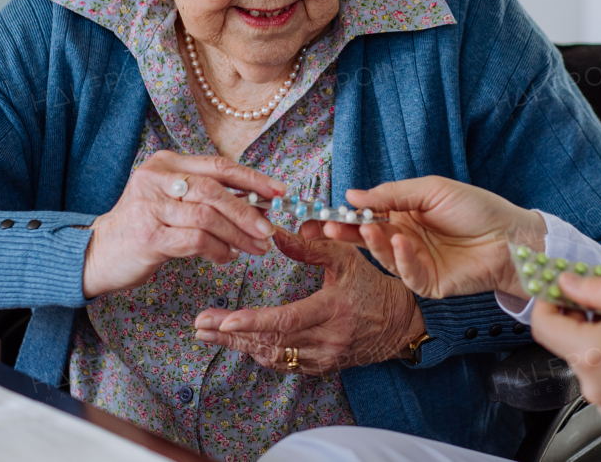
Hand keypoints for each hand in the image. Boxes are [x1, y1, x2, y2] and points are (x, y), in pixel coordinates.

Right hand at [82, 151, 284, 297]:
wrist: (96, 254)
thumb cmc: (144, 226)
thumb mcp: (172, 200)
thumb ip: (207, 195)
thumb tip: (259, 203)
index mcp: (166, 163)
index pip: (218, 165)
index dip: (253, 178)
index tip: (280, 192)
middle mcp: (156, 179)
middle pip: (215, 190)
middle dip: (249, 211)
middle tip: (269, 230)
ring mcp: (150, 207)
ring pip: (208, 217)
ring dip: (238, 235)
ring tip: (255, 248)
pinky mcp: (148, 236)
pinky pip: (196, 241)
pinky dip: (218, 250)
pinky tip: (227, 258)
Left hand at [192, 222, 425, 374]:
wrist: (400, 323)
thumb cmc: (373, 285)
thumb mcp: (347, 257)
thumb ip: (312, 247)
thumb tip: (277, 234)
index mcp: (334, 309)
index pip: (287, 320)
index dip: (253, 322)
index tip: (224, 321)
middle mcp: (327, 339)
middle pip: (271, 342)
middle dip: (231, 335)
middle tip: (200, 325)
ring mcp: (323, 357)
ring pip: (273, 356)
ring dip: (238, 345)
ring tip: (208, 333)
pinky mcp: (320, 367)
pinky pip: (283, 363)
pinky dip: (258, 351)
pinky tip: (238, 342)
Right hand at [319, 176, 546, 299]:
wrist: (510, 236)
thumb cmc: (476, 208)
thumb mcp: (432, 190)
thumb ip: (392, 194)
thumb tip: (352, 194)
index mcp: (405, 214)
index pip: (367, 214)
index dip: (343, 214)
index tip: (320, 213)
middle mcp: (406, 239)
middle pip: (368, 238)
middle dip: (344, 233)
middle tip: (323, 228)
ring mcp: (416, 263)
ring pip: (384, 256)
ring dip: (374, 242)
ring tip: (368, 227)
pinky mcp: (429, 283)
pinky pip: (408, 274)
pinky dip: (402, 259)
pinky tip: (401, 243)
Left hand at [530, 273, 600, 418]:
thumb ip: (595, 288)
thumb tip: (565, 283)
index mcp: (593, 355)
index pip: (543, 326)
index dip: (548, 301)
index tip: (560, 288)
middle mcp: (593, 384)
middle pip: (564, 342)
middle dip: (578, 317)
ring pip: (583, 358)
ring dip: (595, 336)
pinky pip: (600, 376)